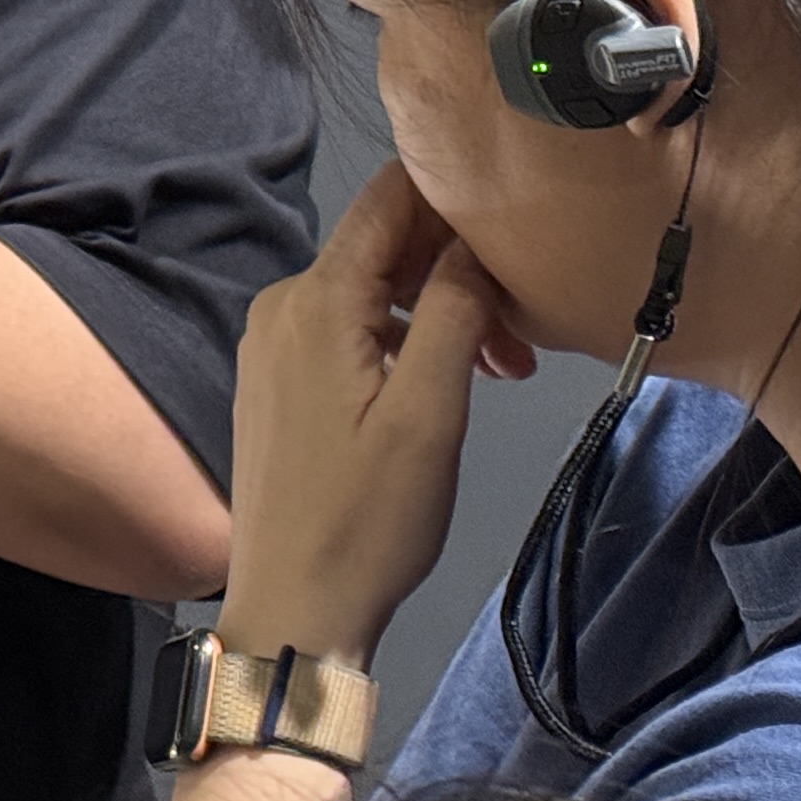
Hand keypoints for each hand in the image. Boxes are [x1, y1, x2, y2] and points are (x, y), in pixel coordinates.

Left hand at [221, 161, 533, 663]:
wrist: (295, 606)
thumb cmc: (366, 519)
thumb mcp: (429, 411)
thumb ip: (454, 310)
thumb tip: (476, 239)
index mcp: (315, 300)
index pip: (387, 199)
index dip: (457, 195)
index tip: (524, 225)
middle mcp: (283, 305)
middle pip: (385, 245)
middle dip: (463, 270)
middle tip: (526, 333)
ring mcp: (274, 343)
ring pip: (374, 290)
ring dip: (443, 312)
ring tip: (505, 370)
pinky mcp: (279, 379)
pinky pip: (350, 329)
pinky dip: (407, 339)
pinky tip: (452, 380)